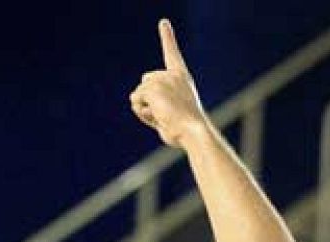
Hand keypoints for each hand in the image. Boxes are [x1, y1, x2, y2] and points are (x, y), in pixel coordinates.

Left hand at [129, 20, 207, 148]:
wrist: (194, 132)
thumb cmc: (187, 131)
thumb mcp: (175, 114)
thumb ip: (159, 104)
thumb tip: (136, 100)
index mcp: (182, 78)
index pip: (172, 54)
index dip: (167, 37)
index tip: (163, 22)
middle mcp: (172, 75)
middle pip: (145, 81)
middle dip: (148, 99)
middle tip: (167, 114)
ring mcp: (161, 80)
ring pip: (138, 94)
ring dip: (146, 109)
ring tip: (165, 117)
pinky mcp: (152, 87)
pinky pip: (136, 101)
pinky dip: (142, 112)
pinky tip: (159, 116)